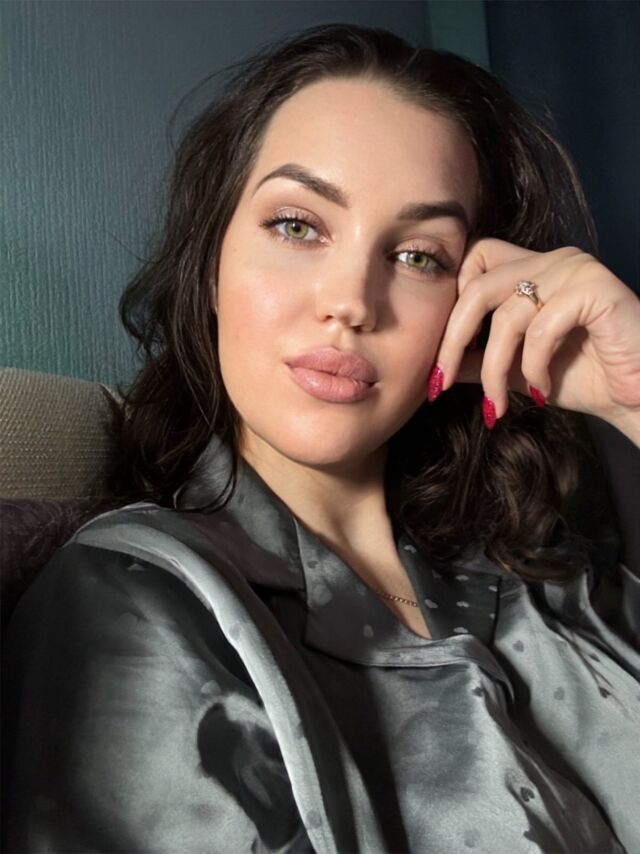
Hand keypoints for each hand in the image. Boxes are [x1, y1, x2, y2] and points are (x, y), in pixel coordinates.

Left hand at [428, 238, 639, 442]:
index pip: (475, 258)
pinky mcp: (596, 289)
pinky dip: (534, 367)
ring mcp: (575, 269)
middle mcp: (552, 259)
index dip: (450, 300)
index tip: (440, 351)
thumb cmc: (585, 378)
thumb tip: (436, 367)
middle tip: (441, 383)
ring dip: (494, 369)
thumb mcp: (517, 370)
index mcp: (534, 267)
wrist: (638, 396)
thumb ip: (478, 360)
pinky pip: (542, 328)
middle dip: (452, 340)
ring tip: (499, 403)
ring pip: (507, 316)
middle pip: (478, 285)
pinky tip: (542, 390)